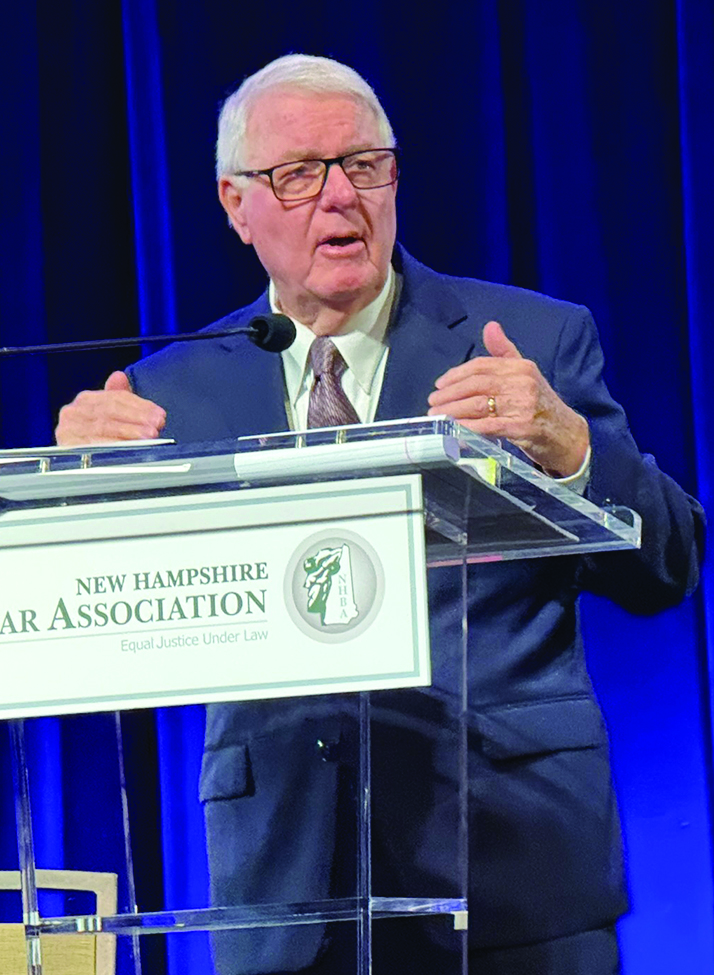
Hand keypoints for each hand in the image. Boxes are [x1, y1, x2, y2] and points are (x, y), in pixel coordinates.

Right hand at [55, 371, 166, 445]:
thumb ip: (117, 397)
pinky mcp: (67, 448)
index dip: (140, 406)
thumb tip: (119, 376)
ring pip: (103, 427)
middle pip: (110, 411)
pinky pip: (94, 445)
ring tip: (149, 436)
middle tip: (157, 424)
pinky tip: (129, 448)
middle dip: (137, 417)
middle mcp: (73, 413)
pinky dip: (113, 445)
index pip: (115, 398)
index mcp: (85, 401)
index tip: (159, 414)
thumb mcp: (110, 417)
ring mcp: (68, 430)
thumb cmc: (98, 441)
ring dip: (129, 431)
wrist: (73, 468)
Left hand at [427, 320, 588, 475]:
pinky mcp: (521, 427)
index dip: (456, 375)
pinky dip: (467, 427)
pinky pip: (487, 426)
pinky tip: (454, 430)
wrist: (567, 435)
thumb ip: (504, 352)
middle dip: (450, 394)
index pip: (481, 366)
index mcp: (521, 367)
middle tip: (432, 402)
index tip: (440, 385)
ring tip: (437, 416)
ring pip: (478, 404)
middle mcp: (523, 382)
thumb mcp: (526, 375)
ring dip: (453, 411)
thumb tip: (490, 326)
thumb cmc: (542, 405)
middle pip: (477, 385)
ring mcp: (523, 405)